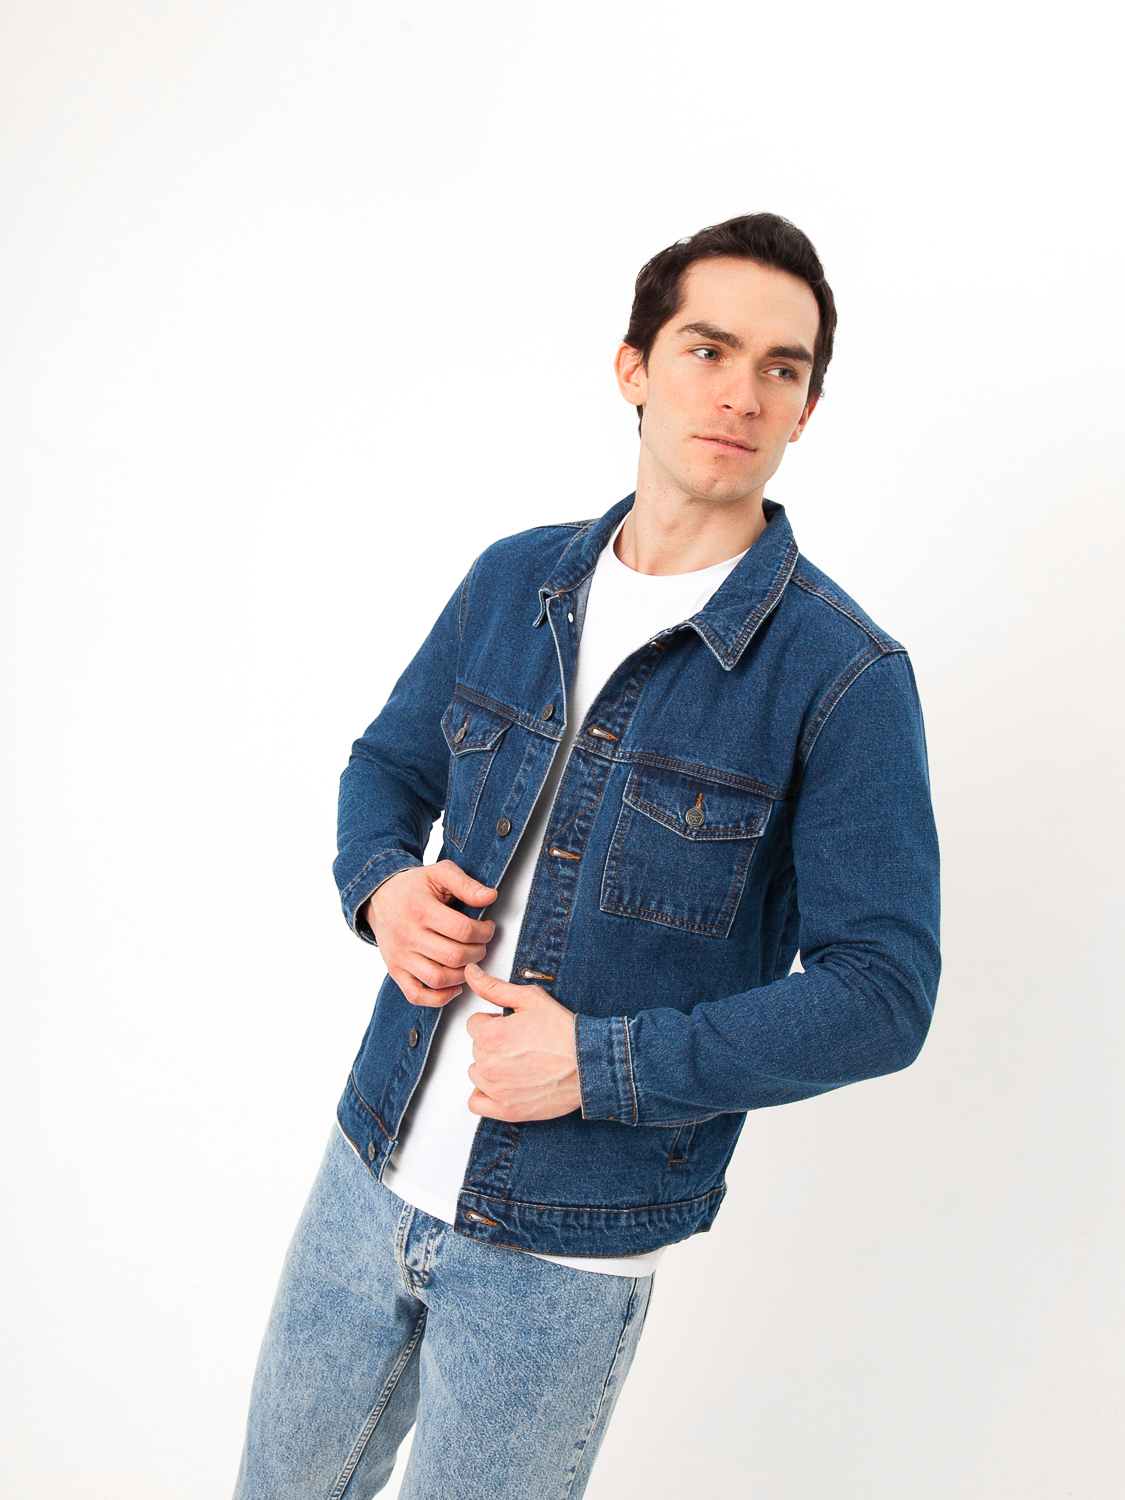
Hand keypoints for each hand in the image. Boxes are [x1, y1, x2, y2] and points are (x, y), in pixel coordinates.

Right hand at [363, 861, 496, 1007]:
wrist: (380, 898)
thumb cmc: (413, 887)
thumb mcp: (439, 873)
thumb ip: (466, 884)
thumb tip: (489, 897)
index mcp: (419, 909)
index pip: (462, 930)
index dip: (484, 931)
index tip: (486, 927)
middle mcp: (407, 935)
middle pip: (454, 956)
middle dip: (477, 952)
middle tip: (479, 943)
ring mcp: (400, 956)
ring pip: (438, 979)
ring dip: (463, 975)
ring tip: (468, 961)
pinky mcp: (395, 971)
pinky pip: (417, 995)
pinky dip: (439, 997)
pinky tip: (453, 985)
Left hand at [464, 965, 581, 1121]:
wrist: (589, 1064)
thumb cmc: (564, 1032)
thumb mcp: (530, 999)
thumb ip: (493, 987)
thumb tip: (471, 974)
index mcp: (491, 1035)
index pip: (474, 1024)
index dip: (494, 1022)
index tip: (512, 1026)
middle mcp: (489, 1064)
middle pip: (476, 1048)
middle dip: (493, 1043)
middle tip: (520, 1043)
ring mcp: (496, 1090)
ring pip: (476, 1073)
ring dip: (490, 1067)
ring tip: (517, 1062)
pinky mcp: (506, 1110)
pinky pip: (476, 1102)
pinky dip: (485, 1094)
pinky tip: (503, 1084)